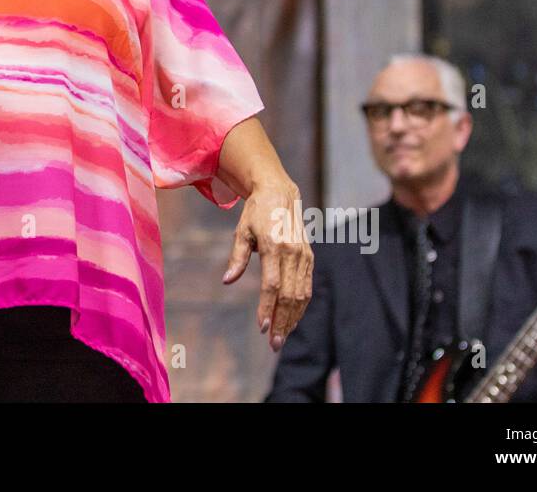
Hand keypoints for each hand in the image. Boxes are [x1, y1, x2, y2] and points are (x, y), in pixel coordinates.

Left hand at [222, 168, 313, 352]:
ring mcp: (304, 256)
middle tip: (273, 343)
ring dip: (293, 318)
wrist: (280, 193)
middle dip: (282, 321)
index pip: (272, 285)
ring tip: (281, 337)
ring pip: (301, 295)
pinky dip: (301, 307)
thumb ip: (237, 257)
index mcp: (274, 246)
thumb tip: (227, 281)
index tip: (261, 327)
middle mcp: (293, 253)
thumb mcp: (241, 231)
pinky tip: (292, 319)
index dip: (267, 307)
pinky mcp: (309, 258)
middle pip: (289, 295)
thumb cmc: (256, 213)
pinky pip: (307, 287)